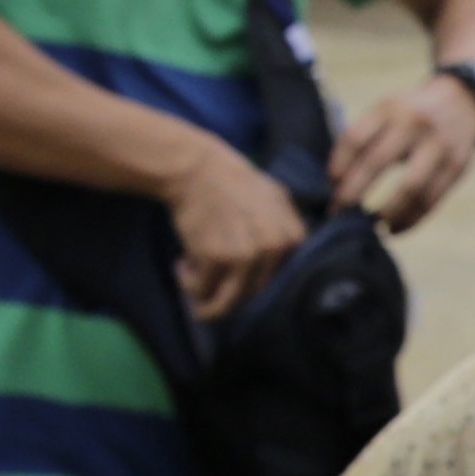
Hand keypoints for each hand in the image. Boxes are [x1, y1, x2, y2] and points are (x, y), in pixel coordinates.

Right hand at [173, 140, 312, 320]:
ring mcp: (244, 255)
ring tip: (196, 301)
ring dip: (208, 307)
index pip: (278, 281)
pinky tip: (182, 266)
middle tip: (213, 286)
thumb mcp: (276, 198)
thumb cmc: (234, 183)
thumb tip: (292, 264)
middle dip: (230, 294)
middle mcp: (272, 249)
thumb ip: (288, 229)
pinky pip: (201, 289)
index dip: (255, 283)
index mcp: (292, 238)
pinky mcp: (214, 258)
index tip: (239, 283)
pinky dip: (189, 283)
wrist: (198, 168)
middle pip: (252, 294)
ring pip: (227, 302)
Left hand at [327, 74, 474, 229]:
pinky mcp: (458, 166)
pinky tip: (394, 228)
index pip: (355, 138)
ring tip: (372, 226)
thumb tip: (337, 183)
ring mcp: (439, 146)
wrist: (464, 101)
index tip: (331, 186)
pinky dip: (410, 220)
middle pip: (377, 162)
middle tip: (340, 215)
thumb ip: (366, 137)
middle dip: (353, 193)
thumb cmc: (412, 114)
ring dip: (387, 213)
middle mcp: (414, 123)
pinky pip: (431, 200)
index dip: (339, 166)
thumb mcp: (388, 111)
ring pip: (410, 188)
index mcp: (390, 108)